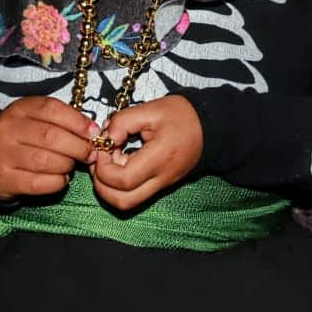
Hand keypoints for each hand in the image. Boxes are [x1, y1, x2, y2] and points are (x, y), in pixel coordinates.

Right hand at [0, 96, 97, 202]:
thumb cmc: (24, 140)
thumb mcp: (38, 121)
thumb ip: (63, 121)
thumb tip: (93, 132)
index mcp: (19, 109)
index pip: (52, 109)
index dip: (77, 121)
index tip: (94, 133)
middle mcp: (7, 129)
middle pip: (51, 137)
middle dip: (78, 147)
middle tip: (90, 154)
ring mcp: (2, 155)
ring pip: (46, 161)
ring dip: (67, 165)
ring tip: (71, 165)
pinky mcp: (3, 179)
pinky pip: (39, 183)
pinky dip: (57, 182)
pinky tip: (60, 178)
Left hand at [87, 97, 203, 211]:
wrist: (211, 127)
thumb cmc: (183, 116)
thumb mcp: (152, 109)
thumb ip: (123, 121)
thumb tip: (105, 136)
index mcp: (160, 159)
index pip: (123, 180)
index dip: (104, 167)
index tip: (104, 147)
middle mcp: (160, 178)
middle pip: (122, 201)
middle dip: (102, 185)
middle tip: (100, 161)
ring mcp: (161, 184)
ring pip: (127, 202)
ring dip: (110, 187)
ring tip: (110, 161)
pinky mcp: (161, 184)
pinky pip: (135, 194)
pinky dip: (120, 184)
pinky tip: (122, 161)